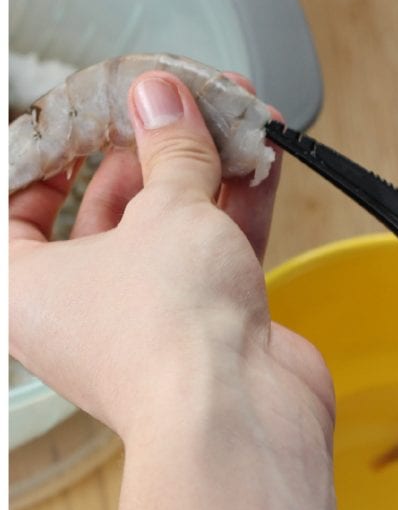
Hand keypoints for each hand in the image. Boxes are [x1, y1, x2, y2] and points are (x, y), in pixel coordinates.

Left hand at [9, 72, 342, 509]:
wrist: (240, 412)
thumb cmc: (166, 331)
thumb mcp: (166, 211)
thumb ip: (170, 148)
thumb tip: (161, 97)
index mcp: (25, 285)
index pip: (16, 203)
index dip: (53, 149)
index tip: (90, 109)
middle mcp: (81, 305)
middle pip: (104, 208)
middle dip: (148, 148)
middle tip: (177, 100)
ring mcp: (150, 314)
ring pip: (171, 225)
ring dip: (204, 169)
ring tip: (230, 113)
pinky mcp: (209, 321)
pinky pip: (217, 248)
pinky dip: (238, 204)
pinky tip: (262, 157)